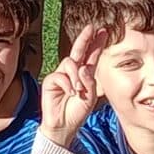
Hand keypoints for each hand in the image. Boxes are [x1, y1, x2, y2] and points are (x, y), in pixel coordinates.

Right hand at [38, 26, 106, 144]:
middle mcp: (72, 71)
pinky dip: (67, 84)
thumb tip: (83, 67)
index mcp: (84, 74)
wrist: (64, 125)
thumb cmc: (78, 111)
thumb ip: (90, 82)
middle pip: (78, 50)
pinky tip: (71, 93)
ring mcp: (61, 74)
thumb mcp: (91, 97)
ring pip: (70, 63)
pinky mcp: (51, 81)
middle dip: (85, 38)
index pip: (91, 55)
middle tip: (91, 28)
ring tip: (79, 90)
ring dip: (76, 76)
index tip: (103, 31)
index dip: (96, 43)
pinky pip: (60, 75)